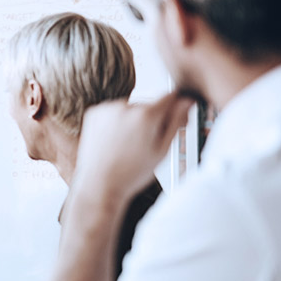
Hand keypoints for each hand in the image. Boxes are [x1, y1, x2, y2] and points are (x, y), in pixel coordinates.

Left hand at [75, 93, 194, 202]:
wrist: (99, 184)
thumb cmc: (131, 173)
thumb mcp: (162, 150)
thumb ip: (176, 122)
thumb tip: (186, 101)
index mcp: (146, 115)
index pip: (170, 96)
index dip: (175, 107)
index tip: (175, 117)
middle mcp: (125, 107)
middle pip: (149, 104)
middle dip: (152, 118)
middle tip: (146, 142)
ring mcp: (107, 109)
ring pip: (130, 108)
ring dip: (133, 119)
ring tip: (128, 144)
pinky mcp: (94, 112)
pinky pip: (113, 111)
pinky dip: (116, 121)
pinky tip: (114, 141)